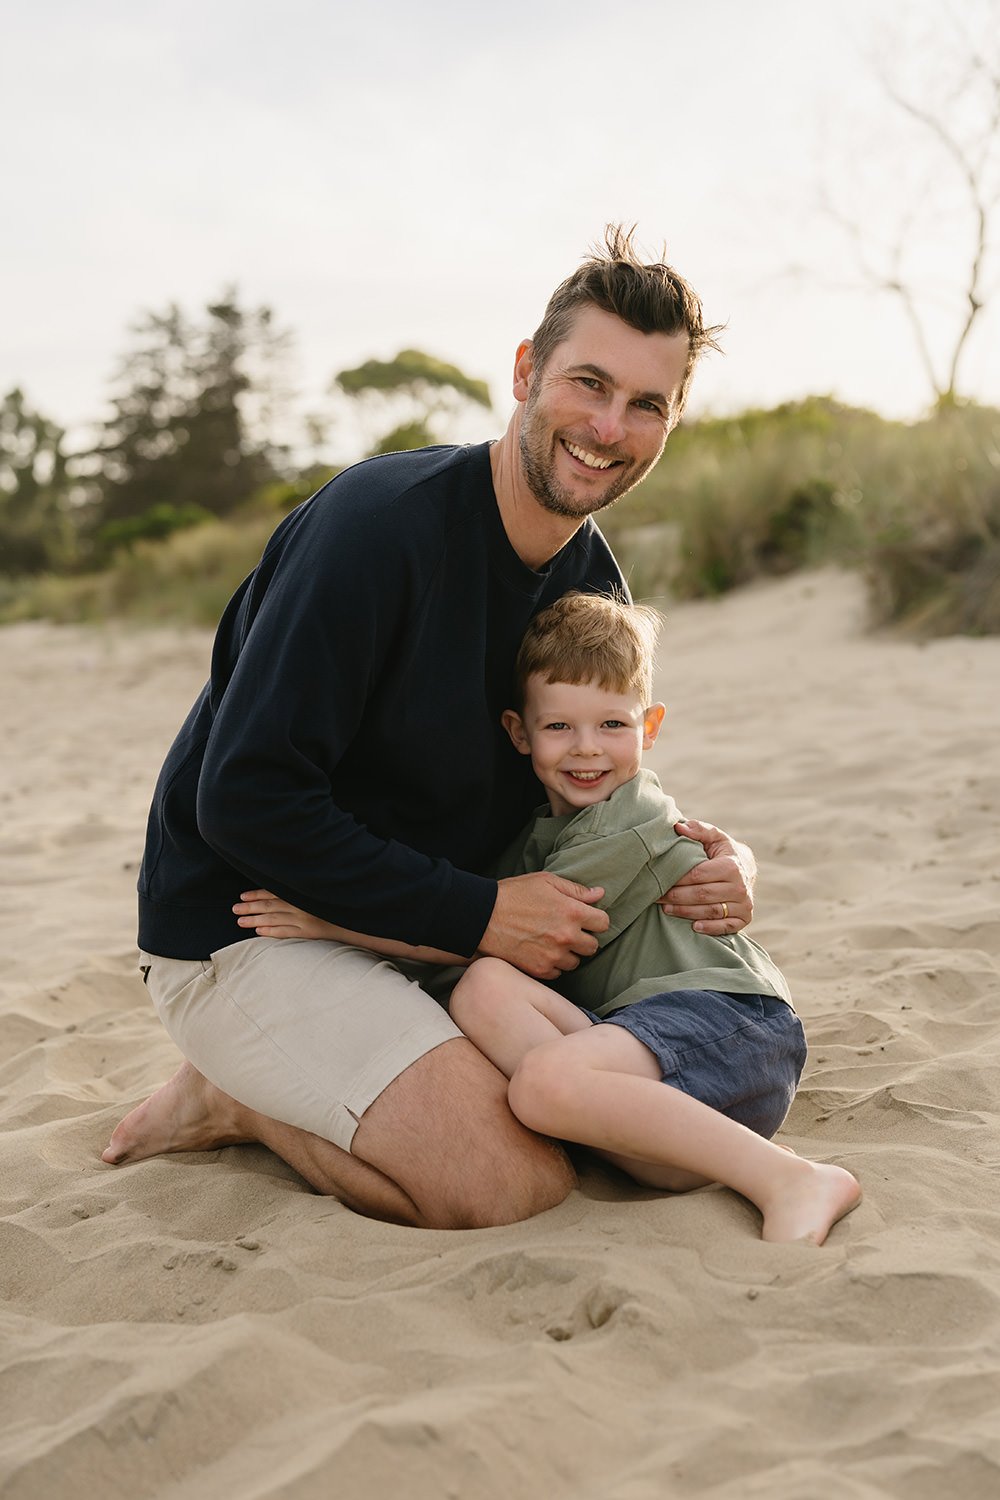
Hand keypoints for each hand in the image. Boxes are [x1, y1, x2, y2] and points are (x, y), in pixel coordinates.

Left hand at [233, 890, 336, 939]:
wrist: (354, 921)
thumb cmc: (334, 906)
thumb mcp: (317, 894)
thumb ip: (299, 892)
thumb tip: (278, 893)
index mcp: (302, 893)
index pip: (274, 892)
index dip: (257, 894)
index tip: (243, 895)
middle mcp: (302, 905)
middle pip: (270, 906)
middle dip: (251, 907)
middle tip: (235, 909)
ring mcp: (305, 919)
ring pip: (274, 919)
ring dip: (255, 919)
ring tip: (240, 921)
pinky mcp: (309, 933)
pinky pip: (285, 932)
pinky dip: (270, 931)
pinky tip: (258, 931)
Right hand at [478, 872, 608, 979]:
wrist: (482, 916)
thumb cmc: (513, 894)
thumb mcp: (545, 882)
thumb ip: (576, 890)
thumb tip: (599, 894)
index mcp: (571, 911)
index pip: (603, 923)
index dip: (595, 920)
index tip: (585, 919)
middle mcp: (566, 936)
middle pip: (593, 946)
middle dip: (583, 938)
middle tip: (568, 931)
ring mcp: (553, 955)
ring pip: (576, 962)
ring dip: (568, 953)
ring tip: (552, 942)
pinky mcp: (539, 970)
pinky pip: (558, 973)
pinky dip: (553, 964)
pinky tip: (541, 952)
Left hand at [659, 821, 755, 934]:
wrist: (746, 868)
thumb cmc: (723, 851)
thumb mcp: (715, 836)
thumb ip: (698, 829)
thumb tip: (679, 828)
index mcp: (731, 866)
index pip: (698, 875)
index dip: (678, 879)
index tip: (660, 879)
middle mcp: (740, 886)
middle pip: (703, 895)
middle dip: (677, 897)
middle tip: (658, 897)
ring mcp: (744, 904)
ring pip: (711, 912)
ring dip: (687, 913)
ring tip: (667, 910)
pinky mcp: (745, 918)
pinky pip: (726, 927)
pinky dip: (710, 928)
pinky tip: (694, 927)